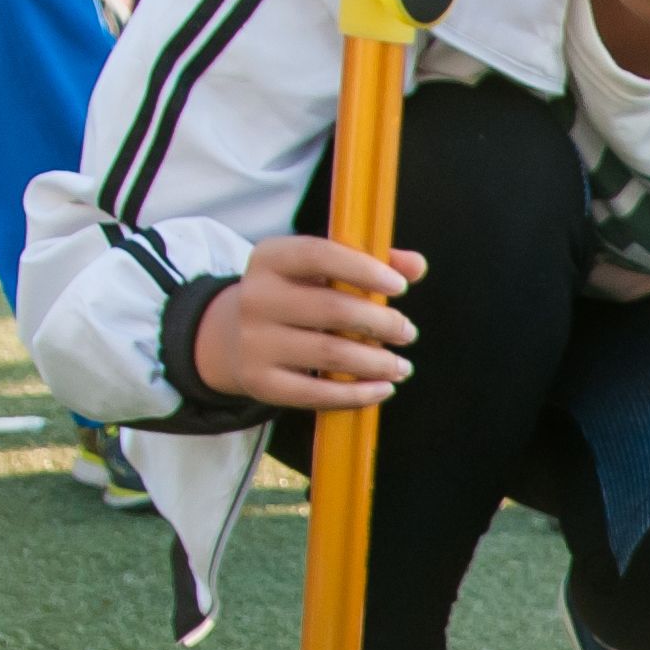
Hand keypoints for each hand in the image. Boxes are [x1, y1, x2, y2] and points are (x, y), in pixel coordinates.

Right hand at [197, 236, 424, 407]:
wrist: (233, 339)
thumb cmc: (296, 298)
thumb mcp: (320, 272)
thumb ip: (369, 262)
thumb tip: (416, 264)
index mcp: (271, 258)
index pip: (319, 255)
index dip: (364, 269)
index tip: (400, 287)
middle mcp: (256, 297)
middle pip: (333, 310)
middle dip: (382, 323)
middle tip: (408, 332)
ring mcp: (255, 342)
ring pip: (331, 353)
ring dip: (377, 362)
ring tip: (401, 366)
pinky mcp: (260, 382)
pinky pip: (317, 393)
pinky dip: (358, 394)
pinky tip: (383, 389)